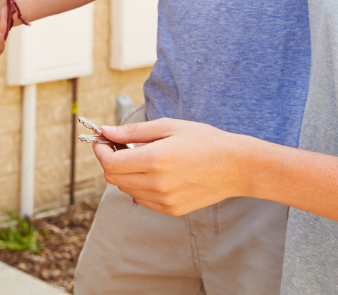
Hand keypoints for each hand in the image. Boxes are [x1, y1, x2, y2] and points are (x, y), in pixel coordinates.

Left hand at [91, 118, 254, 215]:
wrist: (235, 166)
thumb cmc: (203, 141)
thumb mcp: (167, 127)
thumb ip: (133, 132)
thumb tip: (107, 131)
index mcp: (154, 161)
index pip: (110, 164)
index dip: (101, 151)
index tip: (104, 140)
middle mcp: (157, 185)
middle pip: (114, 179)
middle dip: (110, 160)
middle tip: (119, 145)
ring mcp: (164, 201)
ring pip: (126, 190)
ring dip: (124, 173)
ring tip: (140, 156)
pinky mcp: (172, 210)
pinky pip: (142, 199)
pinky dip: (139, 185)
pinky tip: (153, 171)